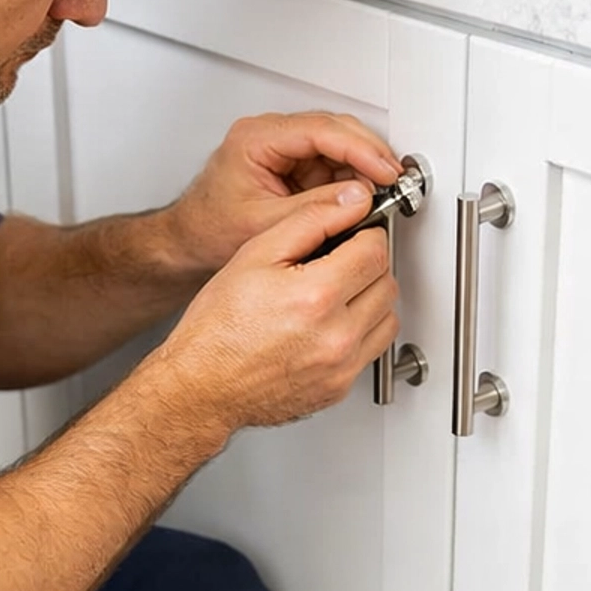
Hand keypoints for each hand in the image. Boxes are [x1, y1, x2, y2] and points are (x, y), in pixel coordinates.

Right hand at [151, 182, 398, 435]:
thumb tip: (352, 202)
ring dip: (370, 300)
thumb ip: (311, 220)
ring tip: (334, 295)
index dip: (362, 235)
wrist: (202, 385)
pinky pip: (372, 350)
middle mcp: (336, 335)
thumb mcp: (255, 254)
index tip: (349, 237)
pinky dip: (360, 333)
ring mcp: (341, 367)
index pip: (376, 249)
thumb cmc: (217, 327)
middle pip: (387, 282)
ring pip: (388, 317)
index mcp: (317, 295)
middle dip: (366, 266)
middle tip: (336, 264)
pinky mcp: (340, 388)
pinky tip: (330, 325)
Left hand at [164, 111, 401, 276]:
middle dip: (369, 155)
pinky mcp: (292, 165)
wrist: (189, 241)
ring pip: (338, 145)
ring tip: (382, 195)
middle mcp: (270, 135)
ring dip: (363, 168)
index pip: (321, 130)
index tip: (385, 170)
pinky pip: (331, 164)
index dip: (361, 149)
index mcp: (256, 139)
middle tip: (394, 182)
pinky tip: (363, 200)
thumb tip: (359, 197)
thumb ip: (315, 208)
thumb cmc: (210, 229)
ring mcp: (283, 148)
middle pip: (335, 130)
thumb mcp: (265, 223)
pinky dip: (351, 180)